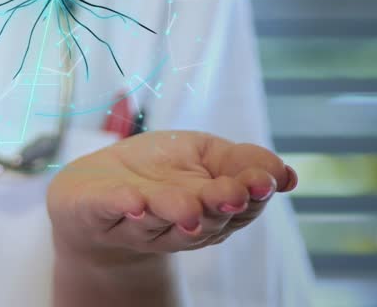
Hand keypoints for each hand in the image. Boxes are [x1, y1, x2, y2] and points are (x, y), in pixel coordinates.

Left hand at [47, 130, 297, 263]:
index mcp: (209, 207)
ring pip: (161, 220)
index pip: (239, 204)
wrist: (90, 191)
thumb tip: (286, 174)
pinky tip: (134, 203)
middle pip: (204, 218)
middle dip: (218, 205)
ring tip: (188, 207)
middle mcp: (177, 222)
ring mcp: (136, 220)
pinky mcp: (97, 211)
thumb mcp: (201, 154)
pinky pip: (111, 210)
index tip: (266, 180)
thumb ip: (240, 162)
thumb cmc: (155, 171)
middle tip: (233, 193)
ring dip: (175, 211)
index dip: (253, 192)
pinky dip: (123, 206)